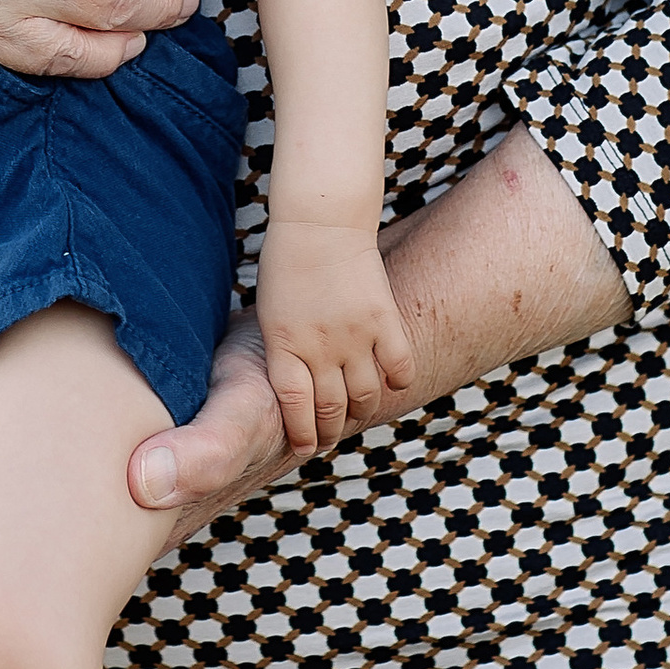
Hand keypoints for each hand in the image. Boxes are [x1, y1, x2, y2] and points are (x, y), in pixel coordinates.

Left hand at [253, 218, 416, 457]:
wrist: (319, 222)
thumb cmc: (287, 262)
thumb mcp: (269, 312)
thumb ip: (283, 350)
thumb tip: (293, 386)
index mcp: (283, 345)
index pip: (295, 407)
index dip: (302, 433)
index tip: (305, 446)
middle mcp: (319, 347)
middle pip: (330, 409)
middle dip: (328, 431)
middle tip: (327, 437)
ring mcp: (354, 335)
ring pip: (366, 395)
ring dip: (361, 408)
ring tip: (356, 410)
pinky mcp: (383, 320)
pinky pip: (399, 367)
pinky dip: (397, 380)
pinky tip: (389, 379)